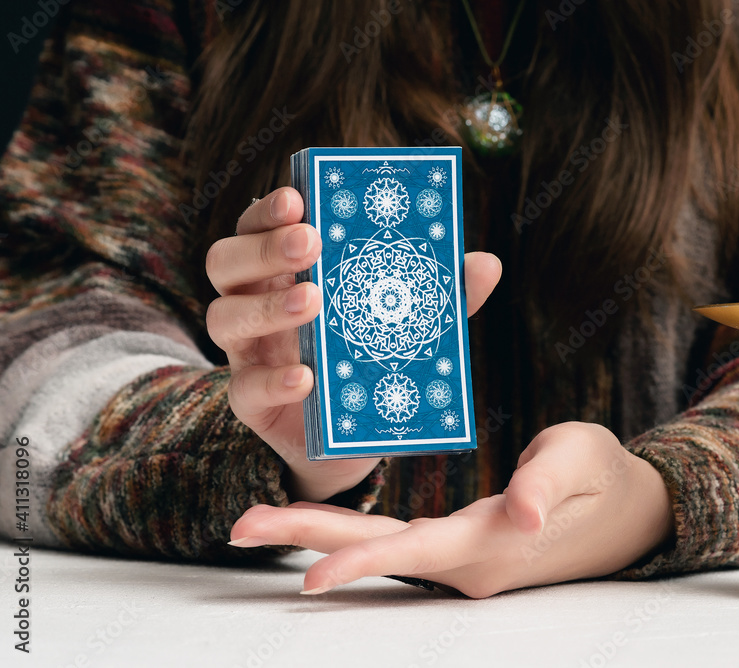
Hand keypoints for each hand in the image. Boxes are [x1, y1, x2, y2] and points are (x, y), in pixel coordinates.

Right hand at [205, 187, 501, 501]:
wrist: (351, 438)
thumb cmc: (369, 356)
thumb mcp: (407, 319)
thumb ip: (440, 293)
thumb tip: (487, 263)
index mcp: (284, 270)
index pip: (257, 226)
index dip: (268, 210)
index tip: (299, 198)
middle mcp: (254, 303)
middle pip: (224, 261)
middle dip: (263, 246)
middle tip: (311, 243)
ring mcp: (247, 353)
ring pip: (222, 317)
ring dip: (266, 306)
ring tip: (312, 301)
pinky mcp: (252, 403)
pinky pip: (244, 389)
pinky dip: (273, 379)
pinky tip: (306, 376)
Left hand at [229, 422, 673, 597]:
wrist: (631, 514)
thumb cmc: (606, 478)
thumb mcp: (582, 459)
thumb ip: (547, 481)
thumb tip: (518, 510)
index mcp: (493, 542)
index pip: (415, 550)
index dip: (358, 560)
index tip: (305, 576)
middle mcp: (469, 562)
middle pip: (378, 552)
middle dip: (309, 540)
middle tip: (241, 527)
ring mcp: (465, 559)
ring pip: (382, 549)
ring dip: (322, 536)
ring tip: (260, 521)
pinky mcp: (464, 547)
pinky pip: (400, 542)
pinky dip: (355, 533)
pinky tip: (324, 524)